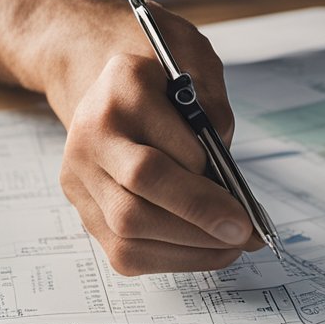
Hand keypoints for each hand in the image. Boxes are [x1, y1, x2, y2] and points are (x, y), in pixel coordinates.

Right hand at [47, 0, 261, 274]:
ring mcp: (80, 174)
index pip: (161, 140)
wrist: (109, 82)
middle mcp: (90, 131)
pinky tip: (207, 250)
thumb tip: (223, 168)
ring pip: (128, 228)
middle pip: (139, 189)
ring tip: (234, 245)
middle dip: (199, 215)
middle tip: (244, 231)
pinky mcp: (85, 208)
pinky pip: (124, 250)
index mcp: (122, 85)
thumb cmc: (165, 76)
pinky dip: (173, 258)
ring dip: (190, 245)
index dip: (203, 179)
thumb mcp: (197, 65)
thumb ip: (212, 107)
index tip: (242, 199)